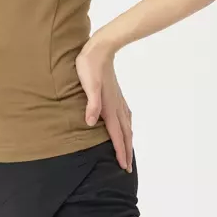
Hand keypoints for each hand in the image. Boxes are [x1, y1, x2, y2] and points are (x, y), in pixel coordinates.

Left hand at [75, 37, 133, 169]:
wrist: (100, 49)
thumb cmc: (90, 66)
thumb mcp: (87, 84)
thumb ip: (91, 104)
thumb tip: (92, 122)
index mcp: (109, 107)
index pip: (117, 135)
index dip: (120, 151)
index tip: (123, 166)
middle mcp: (116, 106)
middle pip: (125, 134)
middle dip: (127, 152)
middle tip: (127, 167)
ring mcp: (118, 101)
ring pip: (127, 126)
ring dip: (128, 141)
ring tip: (129, 152)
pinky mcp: (116, 95)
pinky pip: (125, 116)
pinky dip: (127, 127)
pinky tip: (126, 126)